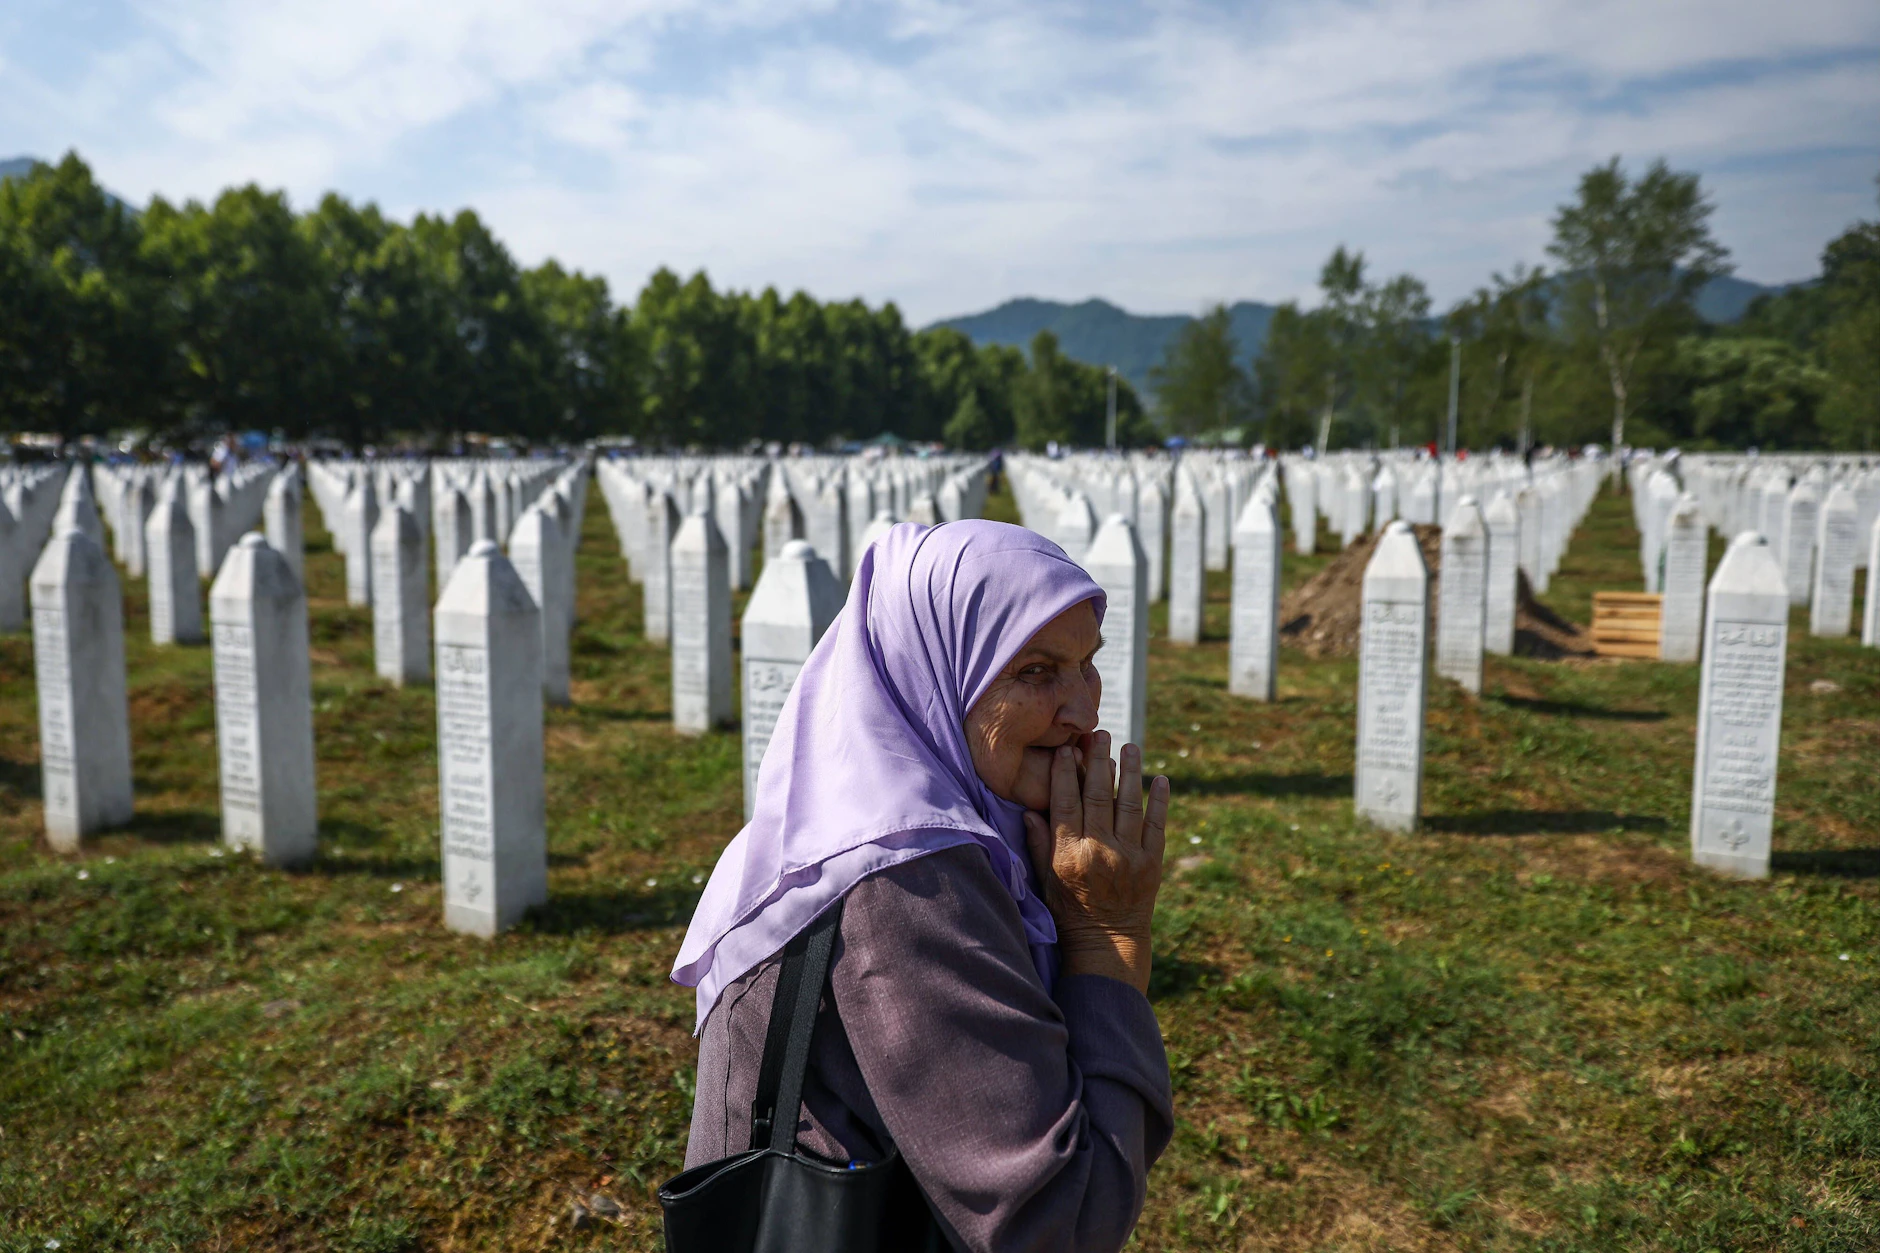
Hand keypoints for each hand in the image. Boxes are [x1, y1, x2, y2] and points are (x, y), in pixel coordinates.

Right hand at [1022, 731, 1168, 994]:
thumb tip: (1029, 810)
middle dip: (1098, 762)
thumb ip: (1039, 844)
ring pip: (1129, 804)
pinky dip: (1160, 801)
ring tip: (1130, 746)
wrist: (1108, 943)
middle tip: (1098, 734)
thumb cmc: (1070, 910)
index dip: (1066, 773)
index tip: (1067, 750)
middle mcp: (1099, 851)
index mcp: (1069, 853)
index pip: (1065, 803)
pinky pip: (1157, 825)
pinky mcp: (1152, 863)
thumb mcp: (1046, 879)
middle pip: (1098, 796)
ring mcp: (1129, 856)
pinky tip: (1161, 779)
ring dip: (1130, 772)